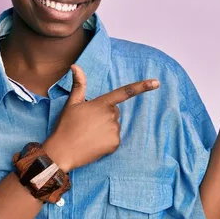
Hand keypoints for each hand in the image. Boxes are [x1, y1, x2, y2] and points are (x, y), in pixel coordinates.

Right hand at [43, 64, 159, 171]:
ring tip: (88, 134)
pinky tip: (94, 143)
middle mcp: (111, 115)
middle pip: (114, 111)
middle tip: (87, 123)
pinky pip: (114, 139)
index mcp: (102, 103)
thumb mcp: (72, 103)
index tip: (156, 82)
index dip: (142, 86)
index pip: (125, 92)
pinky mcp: (115, 144)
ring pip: (114, 125)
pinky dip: (106, 141)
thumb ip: (79, 84)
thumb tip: (75, 65)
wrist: (63, 152)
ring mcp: (114, 130)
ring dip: (105, 128)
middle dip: (104, 115)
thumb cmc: (66, 126)